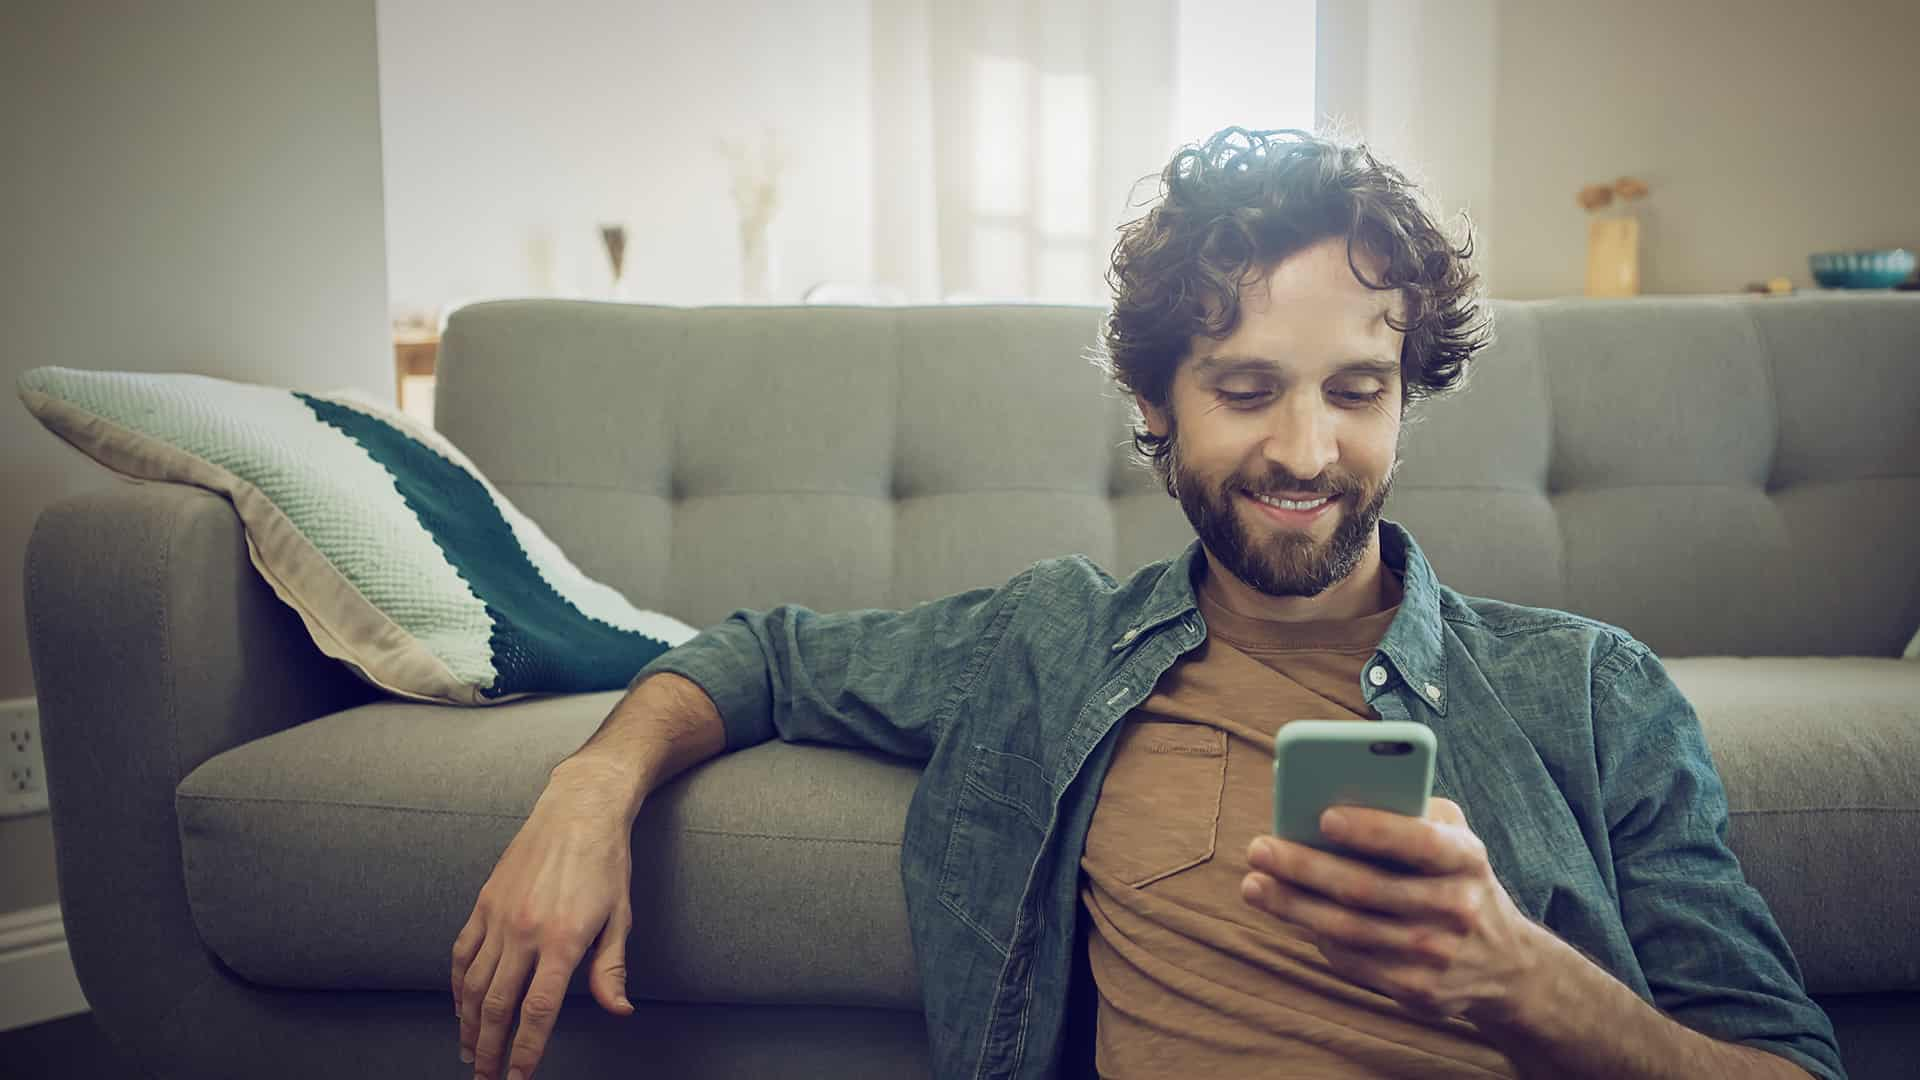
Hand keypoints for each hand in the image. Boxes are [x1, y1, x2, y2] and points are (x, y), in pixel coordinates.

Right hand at [452, 761, 639, 1079]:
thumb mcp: (620, 918)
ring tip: (471, 1052)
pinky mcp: (484, 902)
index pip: (537, 1011)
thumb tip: (617, 1010)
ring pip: (473, 985)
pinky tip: (461, 1006)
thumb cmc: (606, 864)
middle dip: (491, 1049)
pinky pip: (462, 952)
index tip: (517, 1078)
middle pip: (498, 1006)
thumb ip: (611, 969)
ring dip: (469, 1025)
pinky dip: (457, 985)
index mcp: (564, 940)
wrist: (579, 810)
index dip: (525, 1051)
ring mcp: (500, 916)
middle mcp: (526, 932)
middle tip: (486, 1077)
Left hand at [1241, 797, 1544, 1022]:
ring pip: (1348, 929)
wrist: (1506, 966)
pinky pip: (1352, 961)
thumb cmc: (1458, 879)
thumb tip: (1333, 795)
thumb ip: (1410, 812)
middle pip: (1366, 888)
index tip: (1323, 816)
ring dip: (1292, 906)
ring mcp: (1436, 954)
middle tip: (1258, 848)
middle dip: (1305, 867)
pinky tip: (1288, 913)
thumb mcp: (1454, 838)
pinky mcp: (1416, 990)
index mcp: (1467, 858)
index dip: (1372, 829)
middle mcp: (1456, 908)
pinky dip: (1314, 936)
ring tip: (1254, 884)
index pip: (1419, 842)